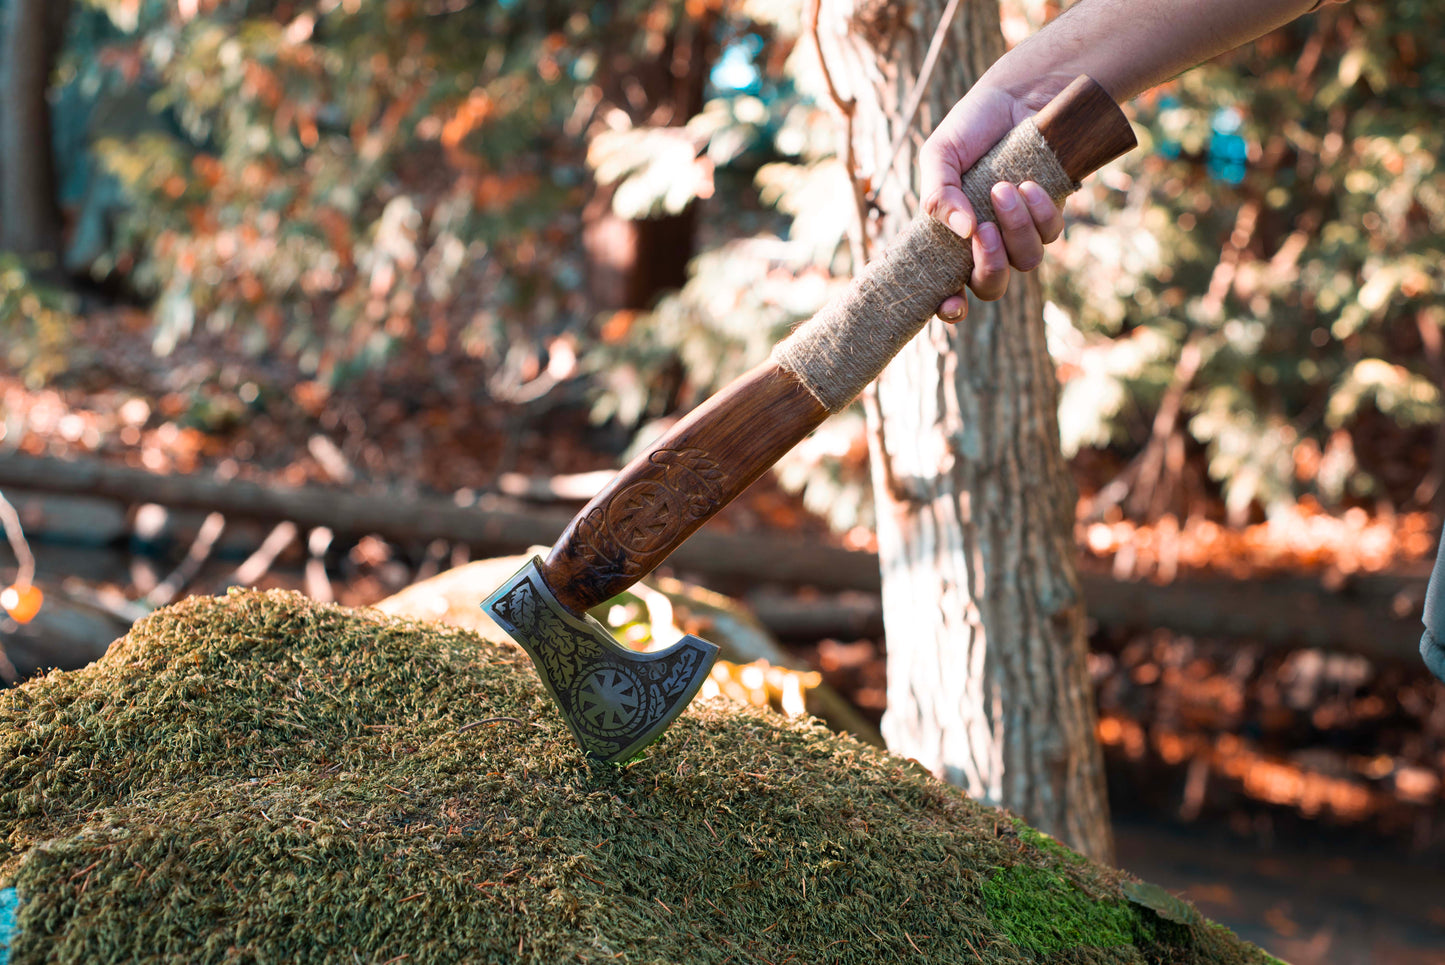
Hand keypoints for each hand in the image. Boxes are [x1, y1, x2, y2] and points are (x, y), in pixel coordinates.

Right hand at [920, 82, 1067, 321]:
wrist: (1017, 97)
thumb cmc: (971, 129)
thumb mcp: (939, 155)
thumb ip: (938, 193)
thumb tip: (963, 230)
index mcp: (950, 239)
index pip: (947, 288)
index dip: (949, 308)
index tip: (951, 305)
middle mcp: (985, 244)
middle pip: (991, 286)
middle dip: (988, 267)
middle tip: (981, 230)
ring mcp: (1019, 234)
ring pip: (1024, 262)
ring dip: (1014, 230)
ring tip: (1005, 189)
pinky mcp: (1049, 217)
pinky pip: (1050, 235)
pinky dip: (1039, 212)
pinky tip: (1028, 185)